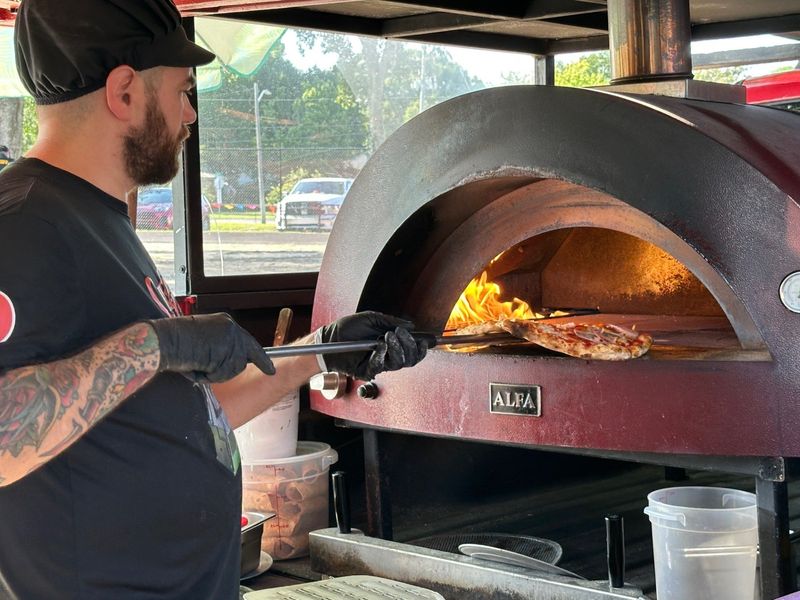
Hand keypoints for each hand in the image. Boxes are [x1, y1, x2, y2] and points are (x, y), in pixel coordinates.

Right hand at [147, 313, 274, 383]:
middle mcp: (232, 329)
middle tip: (240, 370)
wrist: (164, 339)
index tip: (271, 370)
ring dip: (216, 373)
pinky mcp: (227, 351)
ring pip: (233, 369)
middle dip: (235, 369)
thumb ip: (217, 349)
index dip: (260, 358)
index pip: (247, 342)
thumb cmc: (174, 341)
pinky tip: (197, 365)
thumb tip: (226, 365)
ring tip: (197, 363)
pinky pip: (223, 374)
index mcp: (225, 324)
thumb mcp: (201, 341)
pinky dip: (209, 376)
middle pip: (244, 358)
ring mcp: (231, 340)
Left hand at [318, 311, 427, 379]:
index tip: (427, 340)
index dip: (421, 347)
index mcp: (391, 343)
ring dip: (397, 348)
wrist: (330, 338)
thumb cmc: (348, 328)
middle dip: (410, 345)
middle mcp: (388, 355)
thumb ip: (391, 321)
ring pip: (399, 363)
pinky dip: (383, 354)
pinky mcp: (369, 370)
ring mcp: (379, 363)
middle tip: (401, 333)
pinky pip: (382, 365)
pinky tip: (380, 345)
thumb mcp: (371, 318)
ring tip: (387, 336)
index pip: (412, 350)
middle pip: (410, 359)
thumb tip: (411, 325)